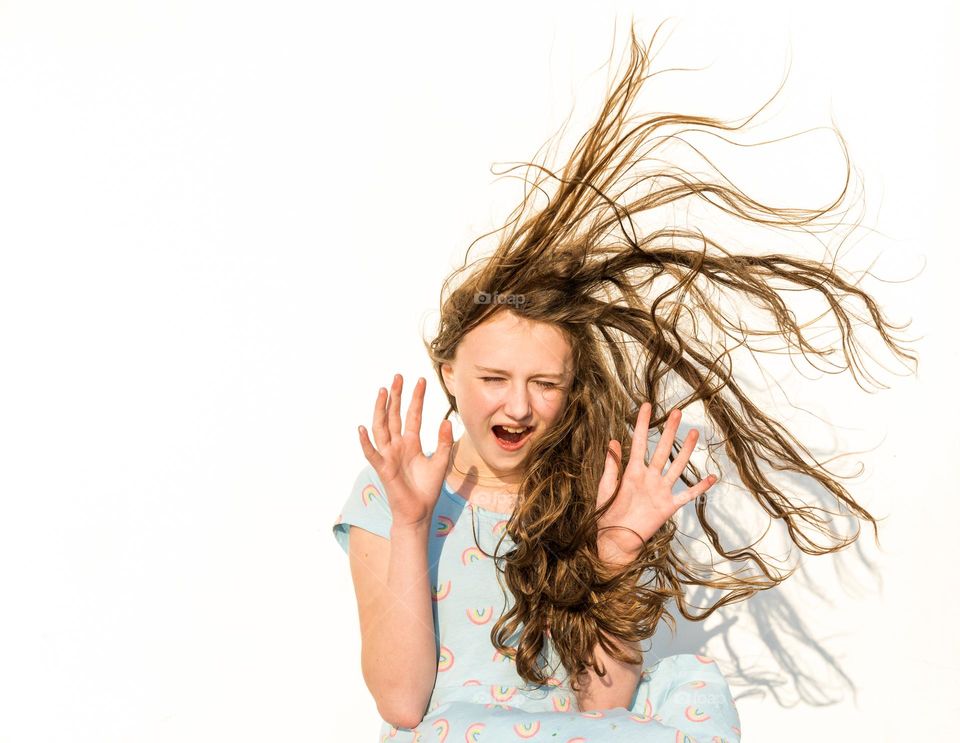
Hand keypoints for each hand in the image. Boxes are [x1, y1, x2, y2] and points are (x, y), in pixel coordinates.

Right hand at [357, 373, 453, 527]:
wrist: (419, 512)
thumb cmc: (427, 489)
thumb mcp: (441, 462)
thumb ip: (444, 442)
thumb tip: (446, 420)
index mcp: (411, 443)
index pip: (413, 415)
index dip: (416, 399)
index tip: (420, 381)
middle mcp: (398, 446)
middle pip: (395, 416)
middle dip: (397, 396)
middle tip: (398, 376)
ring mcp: (389, 455)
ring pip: (382, 428)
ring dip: (381, 410)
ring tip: (383, 392)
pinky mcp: (383, 468)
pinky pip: (372, 453)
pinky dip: (366, 442)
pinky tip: (362, 428)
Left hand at [595, 402, 717, 562]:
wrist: (615, 540)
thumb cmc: (607, 514)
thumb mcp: (606, 487)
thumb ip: (612, 465)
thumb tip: (613, 440)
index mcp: (632, 472)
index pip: (639, 442)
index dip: (642, 424)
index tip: (646, 405)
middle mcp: (649, 478)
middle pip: (662, 449)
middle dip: (669, 431)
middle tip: (676, 412)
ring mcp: (660, 491)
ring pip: (676, 466)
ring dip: (686, 450)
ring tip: (694, 433)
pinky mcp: (668, 506)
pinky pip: (687, 495)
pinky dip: (699, 487)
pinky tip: (711, 477)